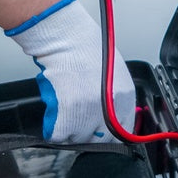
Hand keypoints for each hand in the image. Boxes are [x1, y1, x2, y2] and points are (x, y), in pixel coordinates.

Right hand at [5, 0, 134, 142]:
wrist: (66, 38)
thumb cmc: (87, 49)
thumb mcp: (114, 74)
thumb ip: (115, 98)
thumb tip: (112, 115)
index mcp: (124, 97)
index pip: (123, 131)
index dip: (110, 135)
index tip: (101, 134)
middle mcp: (109, 108)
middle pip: (100, 140)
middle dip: (88, 135)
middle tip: (78, 121)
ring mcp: (88, 113)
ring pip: (77, 139)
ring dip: (69, 130)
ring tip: (65, 111)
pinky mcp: (66, 114)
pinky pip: (58, 135)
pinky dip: (52, 127)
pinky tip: (54, 113)